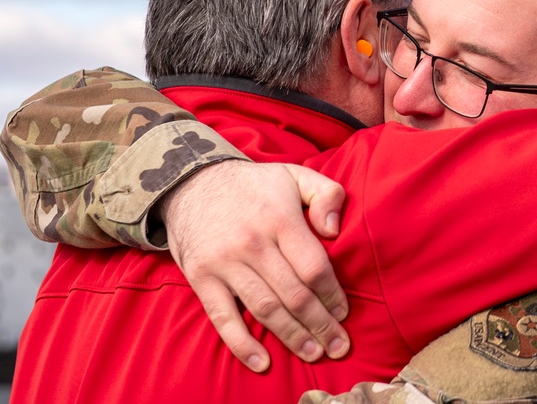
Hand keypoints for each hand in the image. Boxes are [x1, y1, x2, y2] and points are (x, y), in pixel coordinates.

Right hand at [158, 160, 348, 371]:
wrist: (192, 181)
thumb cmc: (254, 185)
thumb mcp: (296, 175)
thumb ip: (327, 194)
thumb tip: (335, 230)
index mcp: (280, 219)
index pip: (314, 267)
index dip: (332, 295)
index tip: (344, 312)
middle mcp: (253, 243)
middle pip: (294, 295)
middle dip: (320, 325)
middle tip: (338, 346)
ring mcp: (224, 262)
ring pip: (265, 309)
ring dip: (292, 337)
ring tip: (313, 354)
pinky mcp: (201, 277)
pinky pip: (223, 318)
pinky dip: (242, 344)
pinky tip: (262, 362)